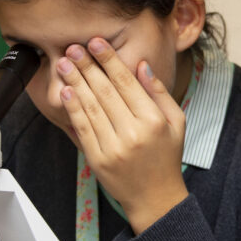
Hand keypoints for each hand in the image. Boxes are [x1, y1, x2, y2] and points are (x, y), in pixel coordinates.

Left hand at [56, 37, 188, 232]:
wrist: (155, 198)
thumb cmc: (167, 157)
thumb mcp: (176, 122)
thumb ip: (160, 92)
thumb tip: (142, 65)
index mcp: (154, 121)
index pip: (127, 83)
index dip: (110, 60)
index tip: (96, 42)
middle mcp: (133, 133)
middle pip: (105, 92)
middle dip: (87, 66)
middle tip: (73, 47)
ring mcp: (113, 148)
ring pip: (91, 107)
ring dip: (75, 82)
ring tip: (64, 63)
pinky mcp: (98, 159)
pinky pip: (82, 128)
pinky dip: (73, 108)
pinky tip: (66, 91)